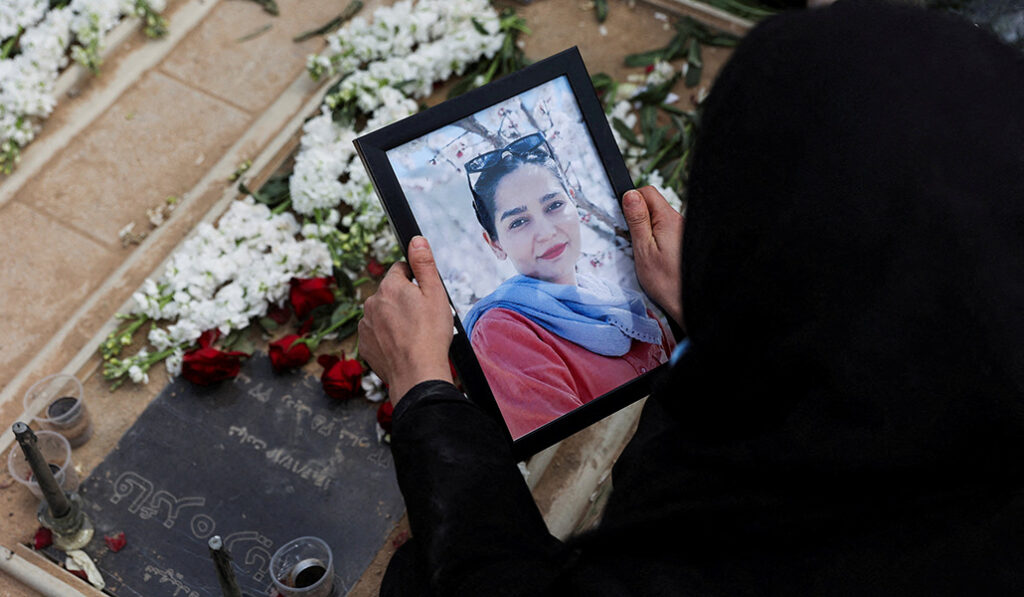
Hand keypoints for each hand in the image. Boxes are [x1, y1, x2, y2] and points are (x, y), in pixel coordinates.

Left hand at [359, 236, 453, 404]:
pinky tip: (402, 346)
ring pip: (382, 313)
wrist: (416, 373)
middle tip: (422, 318)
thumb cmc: (429, 335)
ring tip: (413, 335)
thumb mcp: (435, 294)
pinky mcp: (364, 344)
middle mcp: (371, 302)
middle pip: (390, 292)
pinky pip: (376, 334)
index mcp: (389, 286)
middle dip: (404, 300)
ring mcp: (365, 325)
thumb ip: (423, 264)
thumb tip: (416, 240)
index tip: (424, 295)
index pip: (400, 269)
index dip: (415, 280)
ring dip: (394, 319)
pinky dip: (387, 337)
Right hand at [623, 186, 683, 328]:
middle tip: (635, 240)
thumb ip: (637, 221)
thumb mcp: (643, 250)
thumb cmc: (666, 282)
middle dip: (639, 218)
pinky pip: (667, 231)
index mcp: (668, 219)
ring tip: (647, 252)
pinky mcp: (685, 240)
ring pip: (659, 219)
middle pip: (653, 205)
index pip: (647, 192)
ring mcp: (683, 230)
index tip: (625, 219)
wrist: (689, 302)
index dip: (632, 201)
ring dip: (648, 230)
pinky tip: (657, 257)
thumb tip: (630, 195)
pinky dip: (657, 239)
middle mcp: (679, 220)